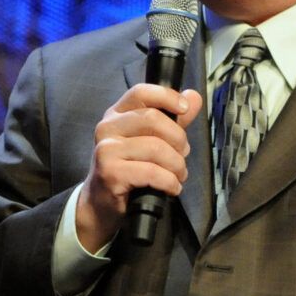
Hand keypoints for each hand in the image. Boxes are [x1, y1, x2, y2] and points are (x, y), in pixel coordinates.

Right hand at [74, 85, 204, 251]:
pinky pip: (152, 172)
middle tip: (183, 155)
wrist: (102, 203)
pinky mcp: (110, 172)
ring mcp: (106, 150)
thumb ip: (173, 119)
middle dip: (178, 139)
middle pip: (153, 119)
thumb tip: (194, 97)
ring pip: (156, 148)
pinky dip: (169, 182)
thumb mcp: (150, 140)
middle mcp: (107, 127)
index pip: (141, 92)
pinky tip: (171, 188)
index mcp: (117, 114)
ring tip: (178, 175)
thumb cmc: (129, 169)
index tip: (184, 109)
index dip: (166, 96)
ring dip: (177, 165)